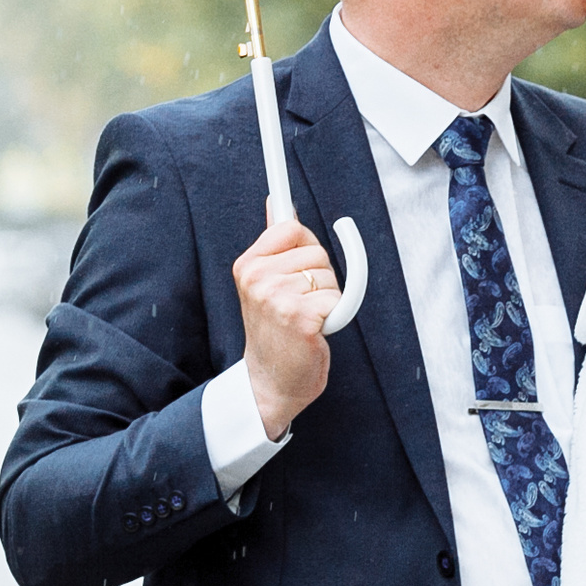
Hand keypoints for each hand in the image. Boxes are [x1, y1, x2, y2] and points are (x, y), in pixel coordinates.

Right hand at [232, 213, 341, 439]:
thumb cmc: (275, 332)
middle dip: (320, 278)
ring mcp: (277, 297)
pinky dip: (334, 317)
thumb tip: (278, 202)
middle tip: (300, 304)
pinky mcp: (299, 317)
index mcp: (248, 265)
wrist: (270, 383)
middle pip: (317, 252)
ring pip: (330, 276)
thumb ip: (274, 243)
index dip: (306, 246)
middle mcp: (257, 278)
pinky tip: (313, 332)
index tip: (299, 259)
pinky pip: (338, 300)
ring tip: (305, 319)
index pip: (290, 228)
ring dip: (328, 299)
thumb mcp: (265, 284)